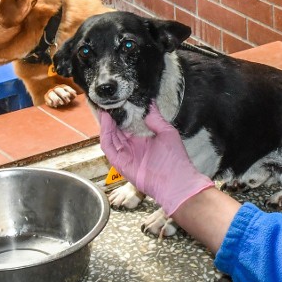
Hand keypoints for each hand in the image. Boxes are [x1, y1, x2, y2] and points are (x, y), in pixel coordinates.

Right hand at [99, 103, 213, 215]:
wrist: (176, 181)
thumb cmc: (175, 159)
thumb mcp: (167, 132)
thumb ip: (156, 118)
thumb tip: (150, 102)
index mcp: (143, 139)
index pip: (128, 124)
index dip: (123, 113)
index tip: (120, 99)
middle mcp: (132, 146)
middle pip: (117, 129)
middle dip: (112, 116)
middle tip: (108, 101)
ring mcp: (126, 154)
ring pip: (110, 137)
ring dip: (106, 123)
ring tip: (105, 108)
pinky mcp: (120, 162)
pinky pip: (109, 147)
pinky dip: (105, 134)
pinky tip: (106, 121)